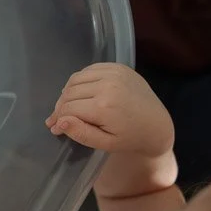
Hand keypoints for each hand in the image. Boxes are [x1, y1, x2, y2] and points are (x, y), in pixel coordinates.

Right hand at [46, 63, 173, 156]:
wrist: (157, 125)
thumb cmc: (130, 139)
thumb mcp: (105, 143)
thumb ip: (80, 133)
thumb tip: (59, 122)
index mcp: (104, 106)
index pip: (68, 109)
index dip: (58, 119)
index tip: (54, 128)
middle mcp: (107, 85)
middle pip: (69, 93)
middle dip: (61, 107)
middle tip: (59, 118)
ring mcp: (114, 73)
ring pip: (75, 79)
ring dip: (68, 92)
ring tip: (69, 106)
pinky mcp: (118, 67)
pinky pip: (88, 70)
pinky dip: (80, 80)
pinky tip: (82, 93)